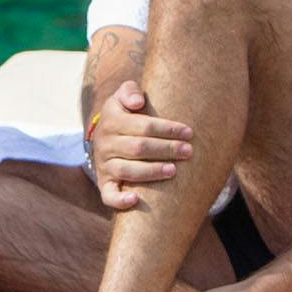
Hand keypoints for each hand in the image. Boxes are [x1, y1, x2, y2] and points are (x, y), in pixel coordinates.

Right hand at [83, 81, 191, 211]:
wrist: (103, 135)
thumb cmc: (124, 114)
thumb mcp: (122, 96)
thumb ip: (129, 91)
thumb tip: (138, 102)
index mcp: (112, 120)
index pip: (143, 126)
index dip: (167, 129)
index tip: (188, 133)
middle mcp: (105, 143)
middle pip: (138, 148)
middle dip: (166, 149)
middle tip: (188, 151)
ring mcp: (104, 164)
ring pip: (127, 171)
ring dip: (152, 171)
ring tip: (173, 170)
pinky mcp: (104, 182)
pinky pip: (108, 195)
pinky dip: (119, 200)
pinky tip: (135, 200)